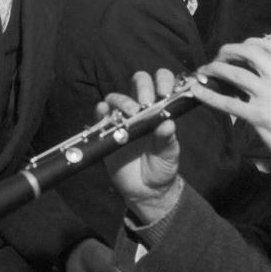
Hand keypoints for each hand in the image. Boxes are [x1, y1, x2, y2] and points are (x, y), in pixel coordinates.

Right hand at [99, 68, 185, 223]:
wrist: (147, 191)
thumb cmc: (162, 167)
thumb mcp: (170, 154)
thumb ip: (168, 139)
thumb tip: (168, 123)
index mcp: (160, 110)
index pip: (161, 84)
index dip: (164, 80)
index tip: (166, 91)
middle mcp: (141, 109)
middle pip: (139, 82)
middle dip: (143, 87)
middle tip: (147, 102)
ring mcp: (122, 119)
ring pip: (117, 98)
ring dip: (124, 101)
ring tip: (131, 114)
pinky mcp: (107, 131)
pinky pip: (100, 115)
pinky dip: (101, 110)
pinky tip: (104, 112)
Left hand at [190, 37, 270, 178]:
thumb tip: (264, 76)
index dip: (250, 42)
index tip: (238, 49)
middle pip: (250, 52)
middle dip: (228, 51)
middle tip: (218, 58)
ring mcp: (270, 97)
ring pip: (235, 73)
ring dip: (215, 69)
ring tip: (204, 72)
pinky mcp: (260, 117)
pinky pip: (228, 103)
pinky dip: (209, 96)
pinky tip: (198, 93)